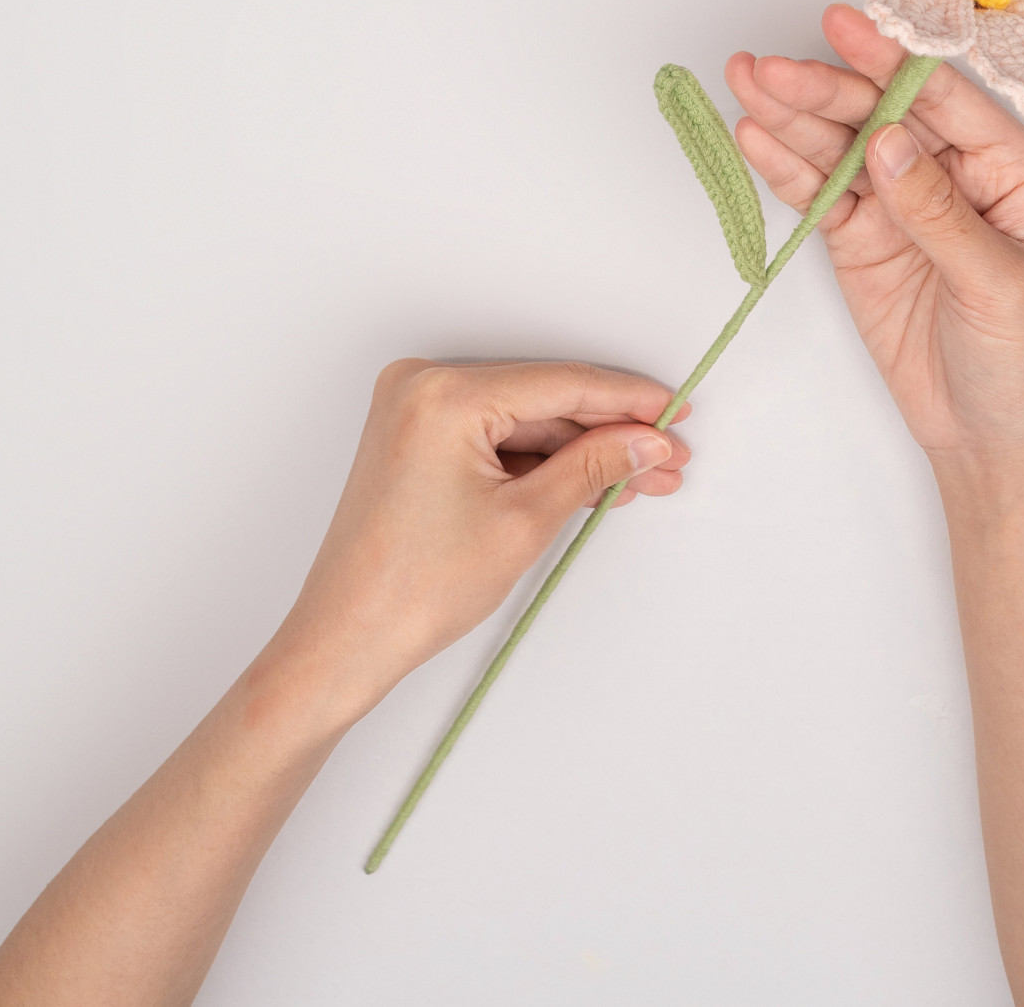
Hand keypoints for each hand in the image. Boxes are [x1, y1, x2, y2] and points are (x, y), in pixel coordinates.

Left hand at [266, 360, 691, 728]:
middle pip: (545, 400)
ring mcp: (416, 411)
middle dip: (610, 432)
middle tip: (668, 456)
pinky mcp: (418, 438)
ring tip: (642, 477)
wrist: (348, 637)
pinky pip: (497, 437)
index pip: (561, 385)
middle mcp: (423, 386)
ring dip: (582, 450)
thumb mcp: (525, 521)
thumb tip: (645, 441)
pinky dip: (542, 461)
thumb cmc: (415, 588)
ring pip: (525, 421)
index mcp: (444, 395)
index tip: (675, 412)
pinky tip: (595, 480)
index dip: (628, 401)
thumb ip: (592, 467)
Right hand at [726, 4, 1023, 466]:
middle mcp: (952, 171)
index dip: (890, 61)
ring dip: (794, 116)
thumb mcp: (996, 284)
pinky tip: (754, 135)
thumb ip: (940, 213)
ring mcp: (899, 202)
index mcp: (1008, 167)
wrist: (989, 436)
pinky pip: (819, 191)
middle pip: (881, 112)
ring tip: (745, 82)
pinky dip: (785, 166)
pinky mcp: (859, 237)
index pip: (943, 99)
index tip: (843, 28)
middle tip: (771, 70)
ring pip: (842, 145)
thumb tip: (892, 141)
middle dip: (827, 90)